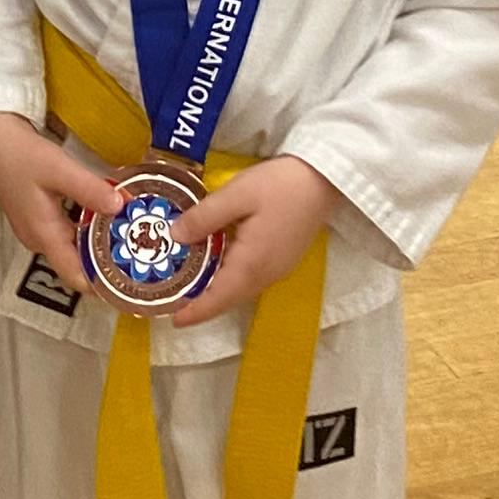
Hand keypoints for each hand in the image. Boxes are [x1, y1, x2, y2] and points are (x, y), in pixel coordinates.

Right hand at [0, 110, 120, 294]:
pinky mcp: (37, 218)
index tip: (130, 282)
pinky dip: (86, 229)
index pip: (74, 277)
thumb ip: (90, 190)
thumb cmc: (23, 155)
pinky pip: (67, 233)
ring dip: (97, 242)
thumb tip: (121, 207)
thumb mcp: (60, 170)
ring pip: (73, 247)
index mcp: (44, 235)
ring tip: (128, 233)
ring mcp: (36, 229)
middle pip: (76, 263)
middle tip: (138, 253)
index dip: (101, 285)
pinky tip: (103, 215)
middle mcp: (39, 239)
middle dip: (105, 261)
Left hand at [168, 154, 337, 323]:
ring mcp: (278, 268)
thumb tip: (175, 236)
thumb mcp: (237, 194)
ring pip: (241, 288)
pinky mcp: (284, 257)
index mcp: (251, 264)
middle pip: (229, 298)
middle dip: (203, 304)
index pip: (218, 298)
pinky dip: (231, 278)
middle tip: (176, 299)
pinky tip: (219, 262)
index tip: (173, 320)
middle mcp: (266, 274)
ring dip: (217, 291)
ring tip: (192, 283)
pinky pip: (251, 277)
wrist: (325, 178)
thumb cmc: (280, 184)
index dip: (195, 312)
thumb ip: (204, 217)